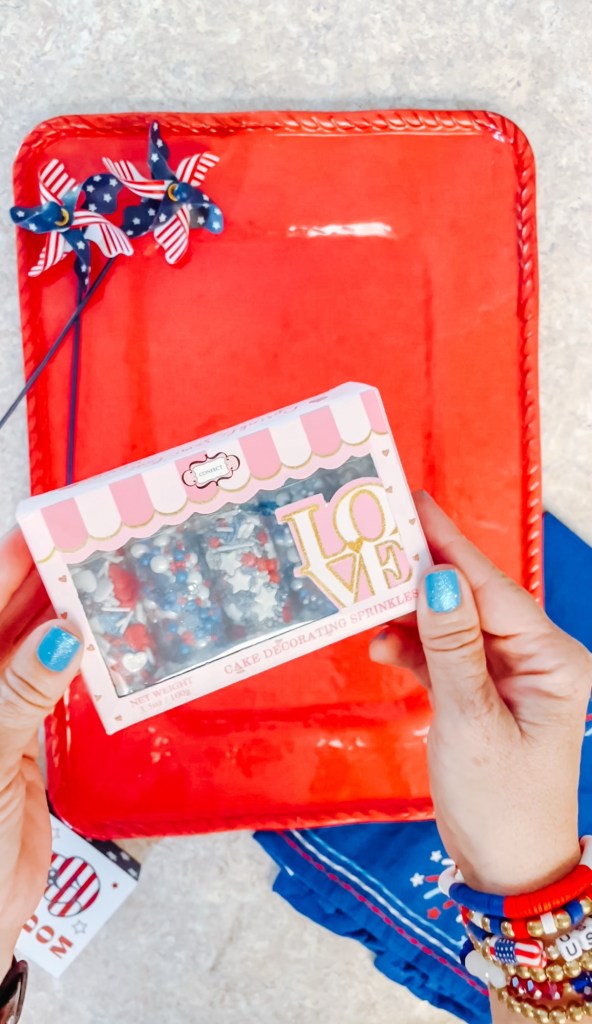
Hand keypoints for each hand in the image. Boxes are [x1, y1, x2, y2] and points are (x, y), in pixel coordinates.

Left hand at [0, 529, 81, 980]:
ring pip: (40, 645)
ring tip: (113, 577)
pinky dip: (87, 661)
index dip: (15, 559)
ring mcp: (5, 708)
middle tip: (100, 540)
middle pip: (14, 615)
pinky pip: (60, 685)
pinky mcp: (30, 737)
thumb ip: (19, 694)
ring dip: (74, 614)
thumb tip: (58, 634)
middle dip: (52, 576)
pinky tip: (110, 640)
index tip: (53, 523)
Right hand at [370, 492, 591, 895]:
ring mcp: (505, 673)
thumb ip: (452, 649)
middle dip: (421, 574)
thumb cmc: (501, 802)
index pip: (492, 589)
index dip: (450, 545)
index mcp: (552, 659)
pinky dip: (411, 649)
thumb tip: (437, 580)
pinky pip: (441, 653)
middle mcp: (533, 657)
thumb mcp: (472, 723)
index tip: (415, 504)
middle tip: (374, 540)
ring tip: (365, 598)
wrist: (505, 869)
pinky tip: (383, 648)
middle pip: (470, 599)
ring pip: (450, 623)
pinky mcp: (478, 691)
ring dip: (408, 615)